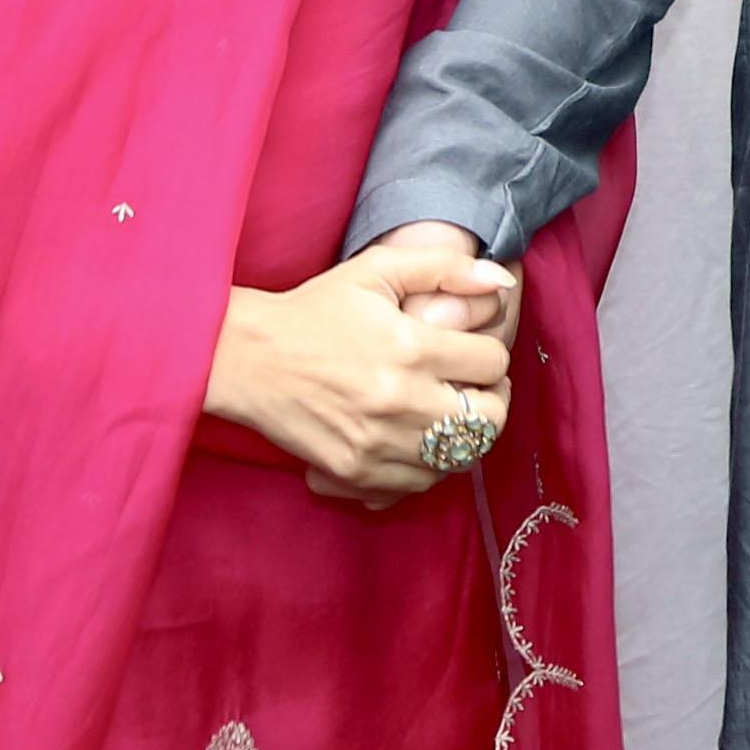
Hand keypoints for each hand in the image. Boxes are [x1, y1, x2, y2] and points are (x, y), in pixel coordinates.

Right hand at [206, 224, 513, 498]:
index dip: (490, 355)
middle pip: (490, 419)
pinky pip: (422, 483)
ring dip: (464, 435)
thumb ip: (444, 266)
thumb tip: (501, 281)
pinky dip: (430, 465)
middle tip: (475, 388)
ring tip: (447, 412)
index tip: (473, 352)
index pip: (492, 362)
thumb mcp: (376, 270)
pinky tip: (417, 439)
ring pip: (461, 457)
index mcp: (411, 346)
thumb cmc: (315, 309)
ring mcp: (380, 443)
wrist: (249, 358)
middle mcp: (401, 400)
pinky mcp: (358, 472)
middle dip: (492, 400)